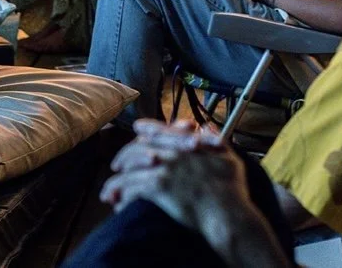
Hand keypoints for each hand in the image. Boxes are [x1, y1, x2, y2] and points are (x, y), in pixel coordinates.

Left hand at [103, 121, 248, 232]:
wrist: (228, 214)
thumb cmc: (232, 191)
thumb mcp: (228, 158)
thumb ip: (215, 141)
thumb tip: (207, 128)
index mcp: (185, 145)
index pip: (159, 130)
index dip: (146, 128)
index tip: (136, 127)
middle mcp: (171, 153)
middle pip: (137, 149)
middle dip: (123, 157)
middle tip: (116, 166)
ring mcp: (162, 169)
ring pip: (129, 171)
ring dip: (116, 183)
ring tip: (109, 193)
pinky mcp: (157, 187)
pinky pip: (131, 189)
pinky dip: (122, 197)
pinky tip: (119, 206)